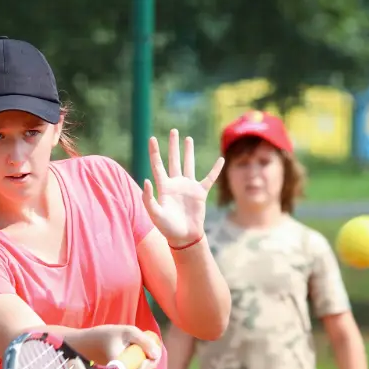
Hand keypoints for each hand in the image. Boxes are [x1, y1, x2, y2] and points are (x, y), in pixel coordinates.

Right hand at [73, 325, 161, 368]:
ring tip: (142, 346)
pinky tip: (137, 350)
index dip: (153, 360)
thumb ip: (143, 341)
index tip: (152, 346)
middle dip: (151, 359)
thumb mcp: (127, 331)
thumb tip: (156, 354)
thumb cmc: (105, 335)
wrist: (86, 343)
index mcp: (122, 368)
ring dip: (146, 360)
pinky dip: (140, 361)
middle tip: (149, 344)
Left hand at [143, 129, 224, 247]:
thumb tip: (147, 180)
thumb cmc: (167, 227)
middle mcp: (176, 184)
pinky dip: (215, 170)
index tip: (152, 138)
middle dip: (173, 146)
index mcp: (164, 187)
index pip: (158, 165)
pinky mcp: (200, 193)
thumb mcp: (154, 214)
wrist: (184, 237)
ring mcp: (188, 187)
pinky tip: (221, 160)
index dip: (155, 152)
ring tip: (188, 139)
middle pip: (174, 160)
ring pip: (189, 165)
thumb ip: (148, 198)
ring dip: (189, 152)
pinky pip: (209, 179)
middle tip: (173, 131)